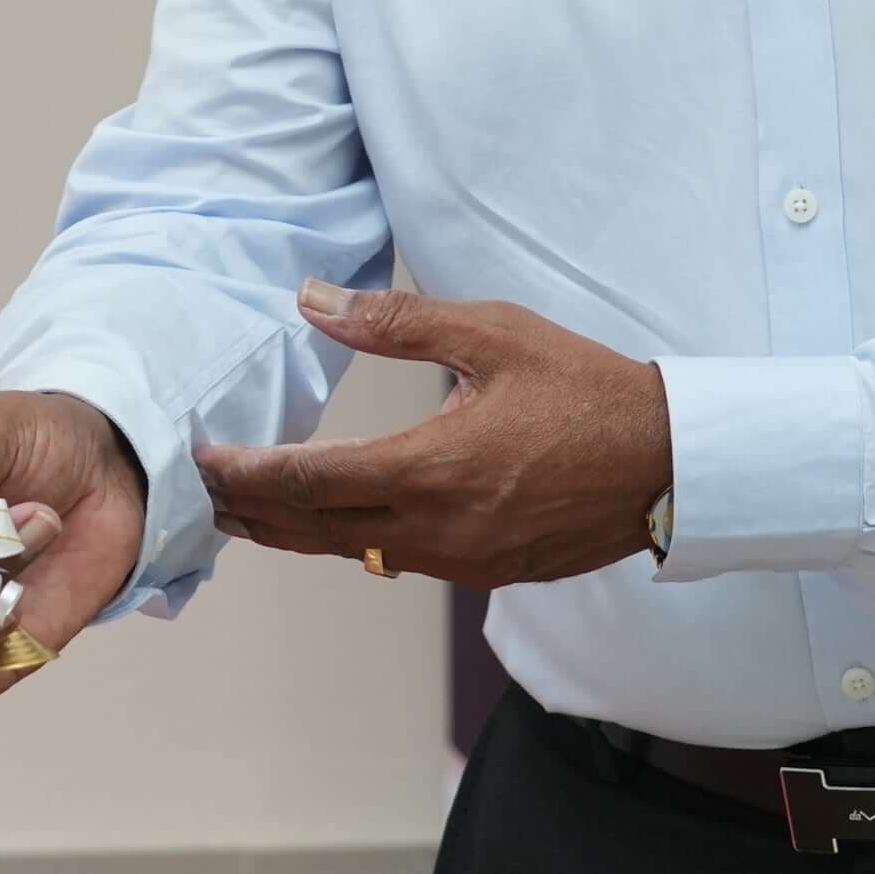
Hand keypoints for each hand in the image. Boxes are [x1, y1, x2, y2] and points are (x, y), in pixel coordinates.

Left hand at [196, 280, 669, 588]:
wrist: (671, 463)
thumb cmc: (585, 389)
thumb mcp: (492, 334)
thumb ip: (394, 323)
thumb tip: (312, 300)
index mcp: (429, 470)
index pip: (307, 482)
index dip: (247, 473)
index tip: (203, 459)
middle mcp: (436, 529)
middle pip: (315, 530)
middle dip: (254, 510)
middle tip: (204, 493)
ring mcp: (462, 560)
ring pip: (355, 553)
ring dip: (298, 532)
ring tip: (251, 512)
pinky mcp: (487, 573)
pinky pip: (400, 562)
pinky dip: (353, 543)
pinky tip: (337, 524)